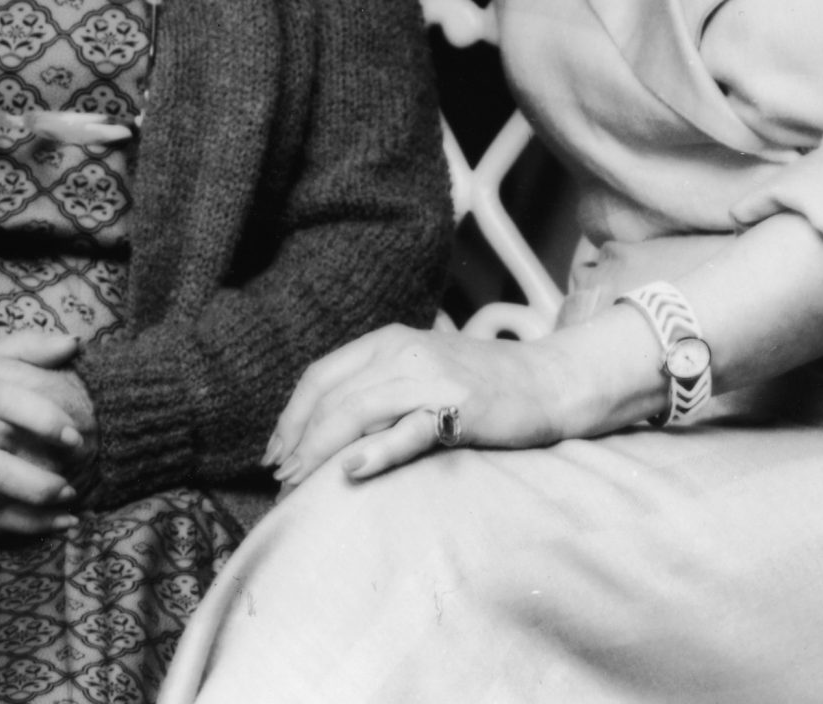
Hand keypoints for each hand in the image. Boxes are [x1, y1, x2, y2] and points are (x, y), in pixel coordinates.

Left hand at [266, 324, 596, 490]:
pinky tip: (352, 468)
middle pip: (332, 395)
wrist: (548, 380)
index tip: (274, 453)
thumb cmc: (481, 383)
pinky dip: (377, 448)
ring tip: (300, 483)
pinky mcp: (459, 407)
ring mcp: (431, 377)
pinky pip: (409, 428)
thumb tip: (330, 431)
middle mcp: (404, 350)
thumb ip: (379, 387)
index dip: (291, 415)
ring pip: (359, 410)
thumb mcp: (420, 371)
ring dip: (321, 449)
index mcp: (389, 339)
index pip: (322, 375)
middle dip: (299, 440)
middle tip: (281, 481)